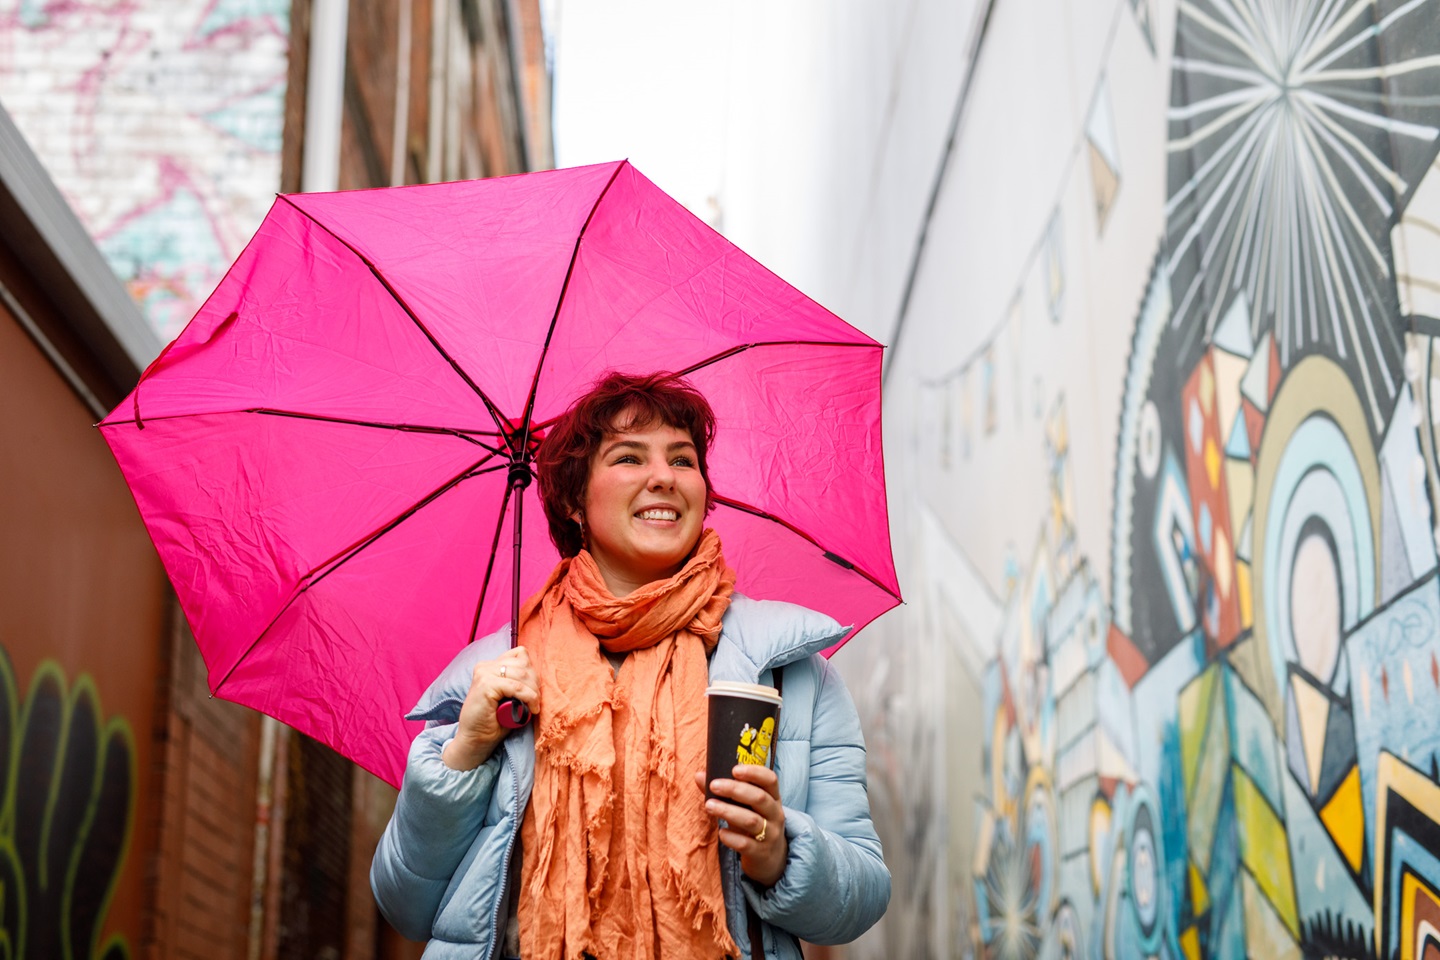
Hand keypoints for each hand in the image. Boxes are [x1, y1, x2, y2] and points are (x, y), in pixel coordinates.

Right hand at [442, 647, 538, 770]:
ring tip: (533, 706)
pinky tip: (531, 708)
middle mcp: (485, 666)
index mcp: (490, 665)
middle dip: (535, 683)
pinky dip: (528, 697)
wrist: (476, 740)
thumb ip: (518, 681)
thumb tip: (536, 675)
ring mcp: (484, 673)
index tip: (534, 691)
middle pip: (523, 664)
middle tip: (536, 702)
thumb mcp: (509, 696)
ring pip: (522, 674)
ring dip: (533, 692)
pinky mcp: (485, 684)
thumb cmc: (494, 721)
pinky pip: (516, 687)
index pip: (520, 655)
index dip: (531, 672)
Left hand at [696, 765, 787, 886]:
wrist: (771, 860)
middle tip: (713, 785)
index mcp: (773, 798)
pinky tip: (721, 833)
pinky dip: (732, 838)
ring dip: (728, 811)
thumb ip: (724, 792)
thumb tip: (699, 776)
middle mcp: (775, 815)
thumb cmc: (754, 826)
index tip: (734, 769)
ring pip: (752, 821)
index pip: (770, 780)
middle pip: (759, 798)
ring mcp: (770, 835)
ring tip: (709, 806)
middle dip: (735, 790)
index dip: (754, 772)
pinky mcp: (761, 853)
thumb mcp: (745, 808)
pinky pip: (746, 844)